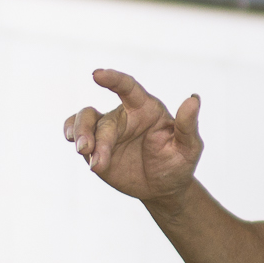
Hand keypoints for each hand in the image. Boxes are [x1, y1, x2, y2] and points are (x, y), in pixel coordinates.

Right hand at [62, 69, 203, 203]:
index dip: (113, 79)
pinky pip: (76, 130)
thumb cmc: (178, 163)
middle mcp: (124, 116)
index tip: (97, 74)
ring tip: (83, 153)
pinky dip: (70, 131)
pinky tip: (70, 140)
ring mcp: (108, 130)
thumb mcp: (189, 147)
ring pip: (85, 120)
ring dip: (80, 135)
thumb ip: (188, 125)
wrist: (163, 188)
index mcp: (146, 109)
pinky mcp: (95, 145)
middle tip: (90, 153)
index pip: (128, 88)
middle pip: (103, 117)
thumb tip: (193, 99)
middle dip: (95, 136)